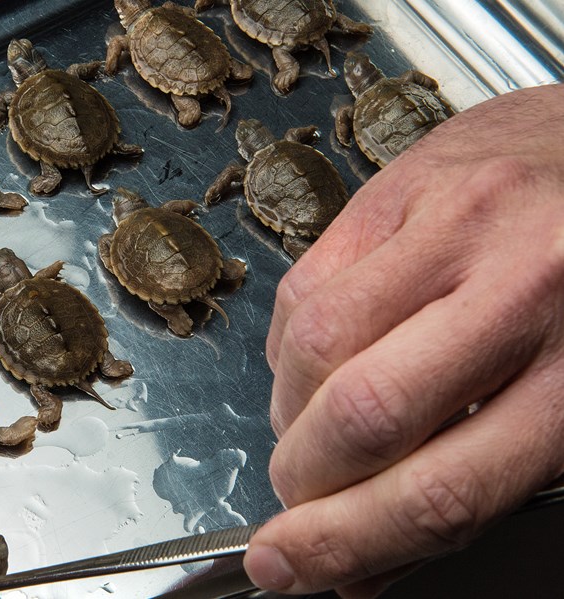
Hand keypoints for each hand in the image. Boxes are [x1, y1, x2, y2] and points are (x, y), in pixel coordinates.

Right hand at [244, 83, 563, 596]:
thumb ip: (474, 490)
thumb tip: (362, 562)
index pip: (441, 489)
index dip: (344, 542)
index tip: (289, 565)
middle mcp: (520, 289)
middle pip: (364, 414)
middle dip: (304, 478)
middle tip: (298, 497)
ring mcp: (453, 224)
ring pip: (316, 344)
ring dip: (287, 412)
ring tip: (308, 427)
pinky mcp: (399, 185)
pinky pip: (304, 283)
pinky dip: (289, 347)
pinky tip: (315, 362)